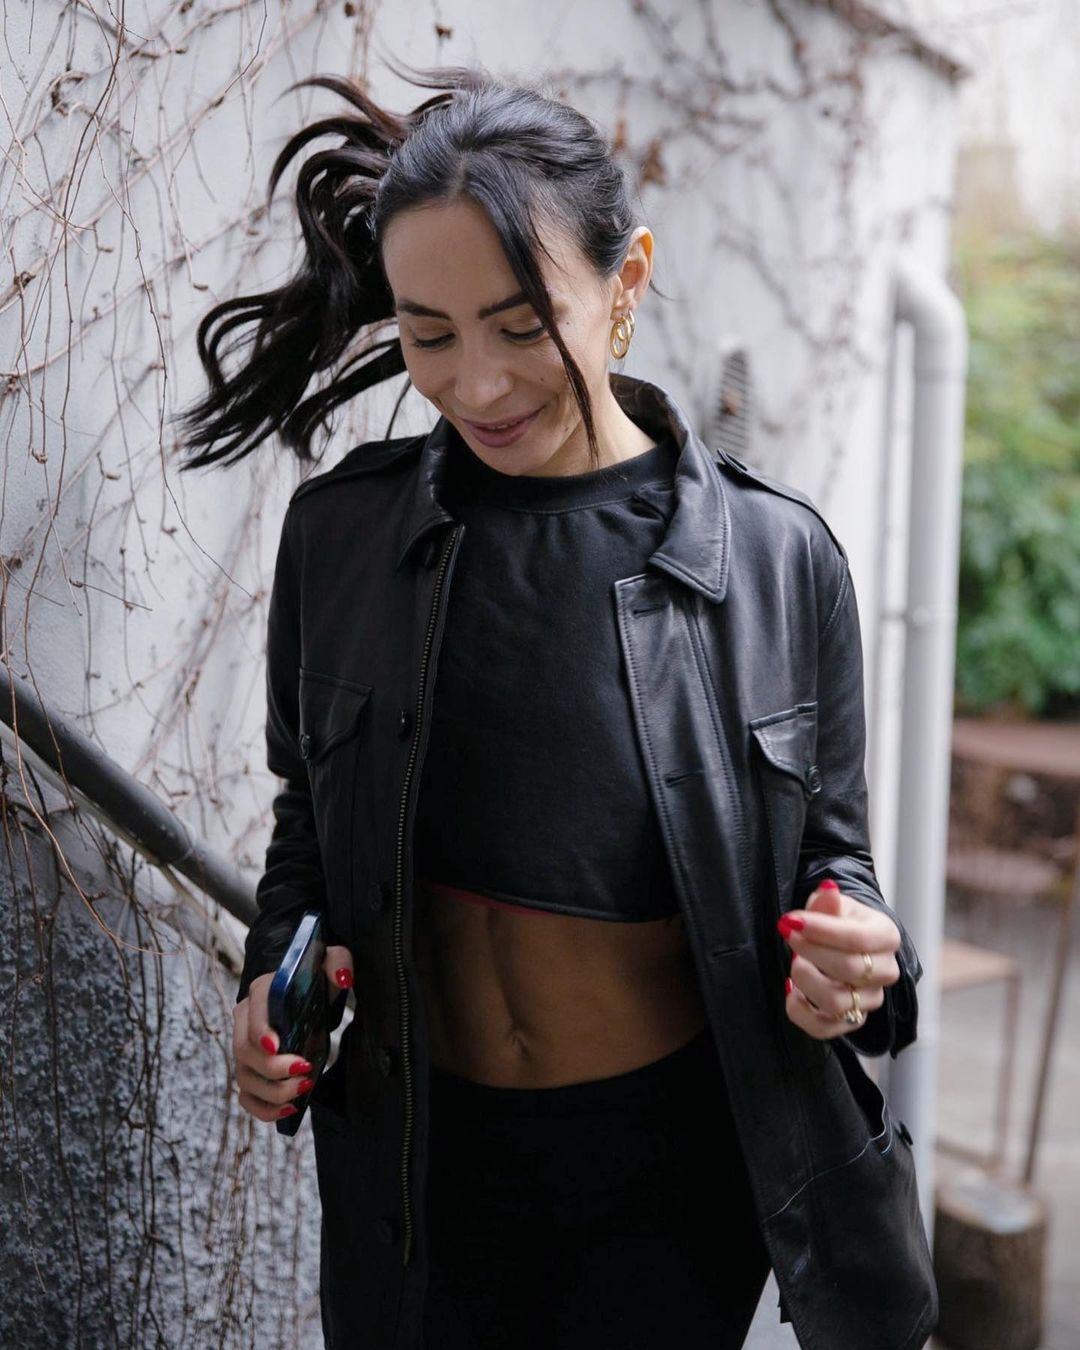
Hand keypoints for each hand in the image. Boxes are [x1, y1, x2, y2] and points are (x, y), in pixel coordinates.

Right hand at [232, 942, 353, 1122]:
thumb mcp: (330, 962)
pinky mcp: (251, 1070)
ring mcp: (245, 1048)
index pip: (251, 1014)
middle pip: (244, 1051)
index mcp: (262, 991)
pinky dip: (264, 1109)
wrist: (304, 993)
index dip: (260, 1033)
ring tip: (304, 1088)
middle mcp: (245, 1020)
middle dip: (273, 1068)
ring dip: (272, 1091)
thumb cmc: (315, 978)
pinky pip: (247, 1097)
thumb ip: (338, 964)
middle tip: (306, 1070)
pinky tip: (290, 1109)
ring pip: (245, 1078)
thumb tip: (342, 978)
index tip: (277, 1047)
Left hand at [778, 881, 900, 1040]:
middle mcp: (885, 971)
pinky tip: (792, 990)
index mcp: (886, 936)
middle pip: (849, 969)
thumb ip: (828, 902)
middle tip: (788, 935)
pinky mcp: (851, 1021)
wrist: (844, 944)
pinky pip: (823, 1029)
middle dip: (810, 951)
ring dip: (806, 980)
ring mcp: (870, 1000)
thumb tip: (827, 890)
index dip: (821, 931)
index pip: (857, 938)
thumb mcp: (833, 905)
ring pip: (837, 1002)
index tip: (790, 920)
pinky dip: (800, 1011)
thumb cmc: (839, 922)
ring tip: (795, 962)